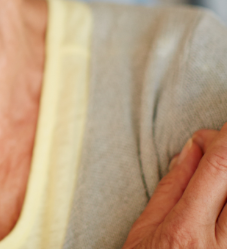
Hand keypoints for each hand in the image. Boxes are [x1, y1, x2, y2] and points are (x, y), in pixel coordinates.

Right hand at [123, 122, 226, 247]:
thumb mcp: (146, 229)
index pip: (219, 167)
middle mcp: (220, 244)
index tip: (220, 127)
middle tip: (215, 145)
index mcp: (186, 229)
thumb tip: (194, 149)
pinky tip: (218, 193)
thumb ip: (173, 187)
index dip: (223, 138)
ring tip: (213, 170)